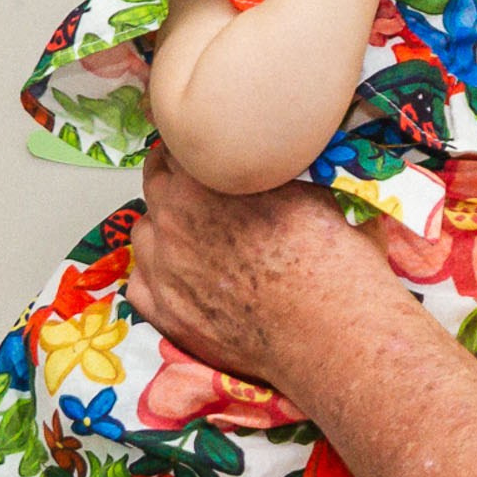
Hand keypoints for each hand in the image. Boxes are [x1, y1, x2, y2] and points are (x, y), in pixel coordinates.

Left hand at [129, 145, 398, 385]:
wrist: (333, 334)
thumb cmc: (337, 262)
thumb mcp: (324, 188)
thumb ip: (288, 164)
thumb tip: (292, 150)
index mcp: (209, 178)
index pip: (181, 142)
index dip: (198, 146)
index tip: (211, 151)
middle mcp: (176, 219)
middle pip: (156, 180)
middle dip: (176, 178)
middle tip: (200, 183)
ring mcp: (166, 269)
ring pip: (143, 231)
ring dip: (162, 226)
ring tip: (192, 233)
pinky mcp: (166, 314)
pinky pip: (139, 282)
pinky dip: (156, 274)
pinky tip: (181, 275)